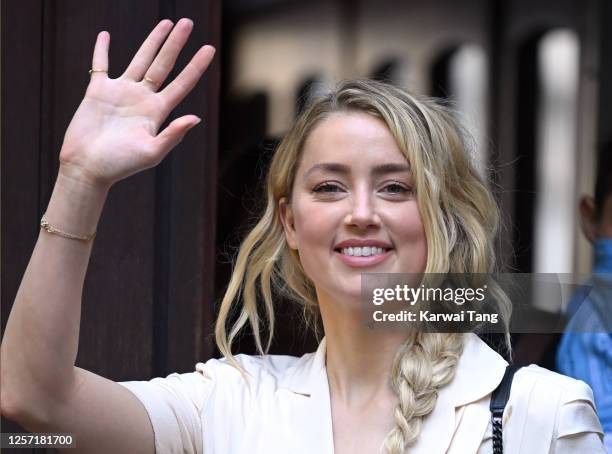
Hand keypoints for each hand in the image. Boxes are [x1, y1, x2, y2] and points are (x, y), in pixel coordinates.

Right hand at [58, 18, 214, 188]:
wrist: (88, 167)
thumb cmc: (120, 165)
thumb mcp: (151, 153)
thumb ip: (173, 135)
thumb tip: (196, 118)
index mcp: (157, 112)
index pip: (182, 84)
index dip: (196, 66)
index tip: (209, 48)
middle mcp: (142, 99)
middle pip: (164, 64)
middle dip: (176, 44)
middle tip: (188, 22)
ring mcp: (121, 93)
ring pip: (140, 60)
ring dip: (152, 41)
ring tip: (166, 23)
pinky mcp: (98, 92)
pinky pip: (101, 65)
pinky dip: (102, 50)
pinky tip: (105, 36)